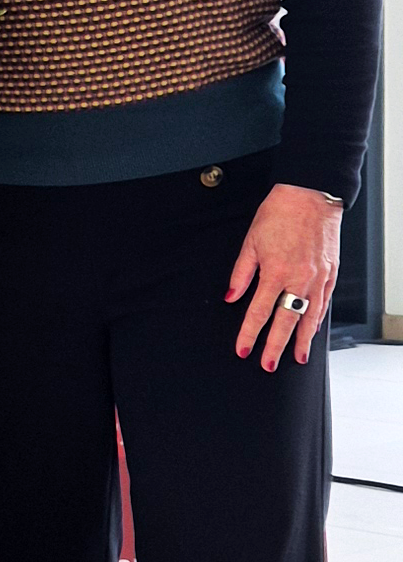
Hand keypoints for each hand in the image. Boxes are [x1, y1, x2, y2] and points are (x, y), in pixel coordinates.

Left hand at [229, 184, 339, 369]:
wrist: (310, 197)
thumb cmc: (277, 215)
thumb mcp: (250, 242)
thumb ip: (241, 273)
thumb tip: (231, 297)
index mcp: (275, 272)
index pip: (258, 312)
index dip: (249, 334)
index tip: (243, 349)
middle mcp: (299, 279)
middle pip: (286, 321)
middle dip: (276, 346)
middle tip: (268, 365)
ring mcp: (318, 278)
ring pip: (310, 316)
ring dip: (303, 339)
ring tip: (298, 357)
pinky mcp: (330, 273)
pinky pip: (323, 302)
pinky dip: (317, 318)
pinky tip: (312, 329)